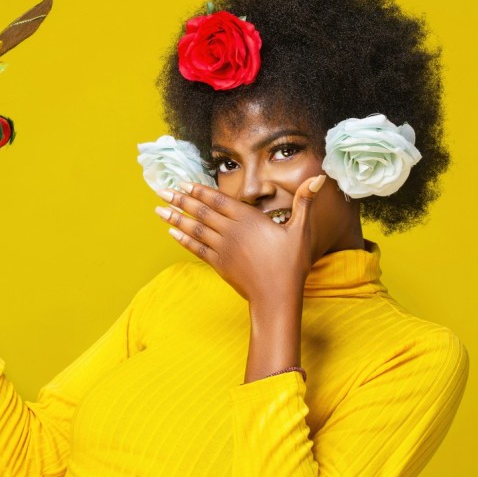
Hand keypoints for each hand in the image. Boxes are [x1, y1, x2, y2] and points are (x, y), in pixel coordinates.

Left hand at [154, 175, 324, 305]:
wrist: (277, 298)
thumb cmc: (291, 264)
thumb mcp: (301, 230)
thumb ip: (304, 202)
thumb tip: (318, 178)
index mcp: (248, 219)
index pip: (218, 200)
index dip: (199, 190)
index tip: (183, 182)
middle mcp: (231, 231)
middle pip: (201, 212)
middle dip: (180, 200)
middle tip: (161, 190)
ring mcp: (223, 249)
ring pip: (195, 229)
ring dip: (176, 217)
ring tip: (159, 209)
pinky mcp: (219, 265)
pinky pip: (197, 248)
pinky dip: (183, 239)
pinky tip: (172, 232)